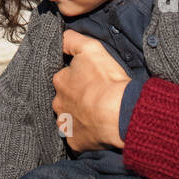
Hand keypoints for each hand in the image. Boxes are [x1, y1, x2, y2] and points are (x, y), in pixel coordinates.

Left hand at [52, 29, 130, 151]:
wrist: (121, 112)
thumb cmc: (106, 79)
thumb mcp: (90, 48)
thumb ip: (71, 39)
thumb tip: (60, 37)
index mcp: (59, 81)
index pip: (63, 77)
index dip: (76, 77)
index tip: (90, 80)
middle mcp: (57, 103)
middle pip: (64, 98)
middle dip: (75, 98)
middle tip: (94, 97)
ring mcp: (65, 124)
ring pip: (68, 118)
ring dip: (78, 116)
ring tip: (96, 114)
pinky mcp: (74, 141)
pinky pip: (76, 137)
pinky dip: (84, 134)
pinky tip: (96, 129)